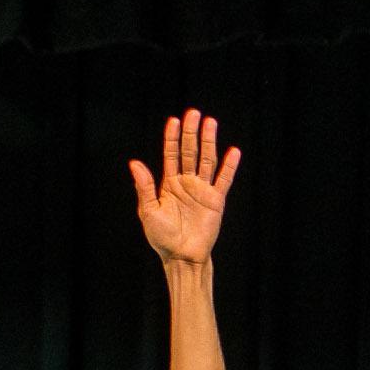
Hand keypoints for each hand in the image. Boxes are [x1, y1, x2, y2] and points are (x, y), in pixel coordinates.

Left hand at [128, 110, 241, 266]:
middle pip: (190, 152)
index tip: (173, 120)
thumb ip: (145, 186)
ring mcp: (202, 190)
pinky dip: (229, 167)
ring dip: (209, 142)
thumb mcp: (148, 210)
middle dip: (191, 132)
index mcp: (169, 183)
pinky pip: (224, 180)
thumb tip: (135, 163)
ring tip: (210, 123)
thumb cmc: (162, 236)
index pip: (172, 154)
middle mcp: (187, 183)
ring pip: (206, 160)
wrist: (181, 256)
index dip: (172, 137)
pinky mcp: (216, 201)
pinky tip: (234, 152)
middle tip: (194, 113)